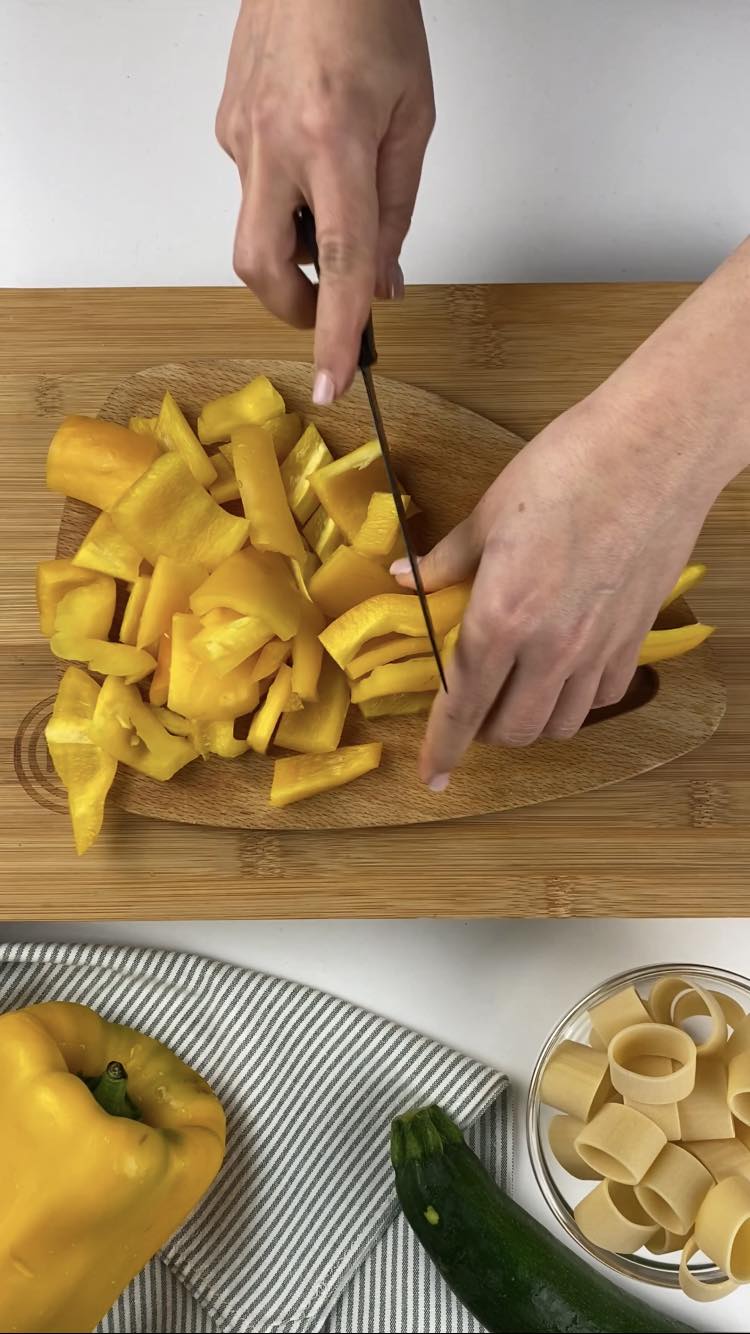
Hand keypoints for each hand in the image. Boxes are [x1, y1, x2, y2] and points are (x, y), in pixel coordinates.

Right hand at [216, 0, 433, 401]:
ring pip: (256, 230)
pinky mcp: (225, 126)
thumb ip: (398, 208)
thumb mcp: (413, 117)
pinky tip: (309, 153)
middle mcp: (275, 143)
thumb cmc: (372, 15)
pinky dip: (285, 197)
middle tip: (329, 309)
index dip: (335, 332)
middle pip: (262, 267)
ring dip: (295, 243)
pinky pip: (253, 188)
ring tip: (333, 193)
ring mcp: (241, 136)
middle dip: (293, 308)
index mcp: (333, 141)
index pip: (338, 262)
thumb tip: (381, 281)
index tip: (332, 382)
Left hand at [395, 391, 724, 789]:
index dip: (442, 748)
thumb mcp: (488, 513)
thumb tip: (406, 581)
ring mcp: (598, 647)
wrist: (654, 448)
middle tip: (470, 709)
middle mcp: (550, 647)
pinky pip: (602, 697)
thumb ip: (446, 562)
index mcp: (501, 618)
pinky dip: (577, 700)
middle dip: (483, 734)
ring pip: (559, 723)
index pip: (461, 705)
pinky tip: (565, 672)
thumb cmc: (566, 469)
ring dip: (530, 720)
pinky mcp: (635, 636)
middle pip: (512, 730)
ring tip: (515, 694)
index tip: (432, 777)